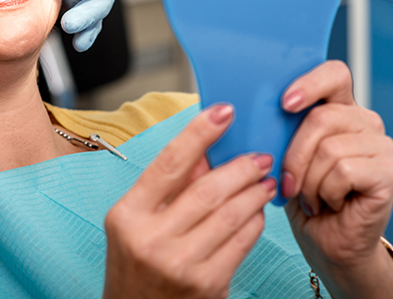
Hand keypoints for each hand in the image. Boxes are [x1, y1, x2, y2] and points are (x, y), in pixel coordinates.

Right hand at [103, 104, 276, 298]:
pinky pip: (242, 242)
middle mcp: (151, 239)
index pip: (168, 163)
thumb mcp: (137, 222)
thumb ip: (168, 187)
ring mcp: (180, 264)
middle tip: (259, 156)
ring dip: (254, 192)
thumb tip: (206, 150)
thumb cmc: (136, 266)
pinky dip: (254, 221)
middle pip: (207, 189)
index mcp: (127, 215)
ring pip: (230, 214)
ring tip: (264, 181)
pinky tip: (257, 211)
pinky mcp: (208, 284)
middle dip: (240, 167)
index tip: (223, 111)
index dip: (199, 133)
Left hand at [280, 61, 392, 297]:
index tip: (285, 103)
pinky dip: (326, 192)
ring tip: (312, 196)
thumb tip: (250, 113)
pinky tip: (330, 203)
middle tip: (289, 182)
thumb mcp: (282, 156)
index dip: (310, 84)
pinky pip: (344, 171)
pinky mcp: (390, 173)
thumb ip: (279, 129)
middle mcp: (365, 122)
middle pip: (321, 117)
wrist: (326, 242)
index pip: (334, 74)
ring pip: (329, 148)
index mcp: (339, 109)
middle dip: (294, 155)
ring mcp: (382, 146)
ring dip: (309, 180)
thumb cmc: (302, 197)